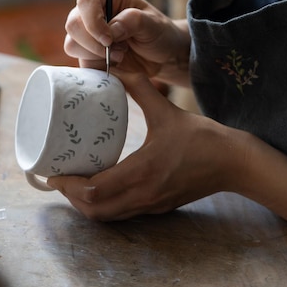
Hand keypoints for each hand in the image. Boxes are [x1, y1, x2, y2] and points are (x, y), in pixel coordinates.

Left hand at [47, 71, 244, 220]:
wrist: (232, 162)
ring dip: (86, 204)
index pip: (94, 192)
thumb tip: (115, 68)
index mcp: (143, 172)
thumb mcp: (166, 110)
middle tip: (59, 175)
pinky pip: (121, 214)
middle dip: (71, 197)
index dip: (68, 185)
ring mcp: (151, 205)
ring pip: (107, 217)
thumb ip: (140, 87)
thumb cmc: (201, 137)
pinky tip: (100, 187)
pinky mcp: (157, 207)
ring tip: (74, 182)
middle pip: (94, 211)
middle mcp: (143, 195)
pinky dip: (104, 206)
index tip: (53, 171)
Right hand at [64, 0, 189, 80]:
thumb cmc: (159, 32)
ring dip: (96, 56)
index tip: (109, 39)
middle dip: (94, 43)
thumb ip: (133, 21)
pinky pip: (80, 61)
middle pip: (73, 24)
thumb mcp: (153, 24)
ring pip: (72, 44)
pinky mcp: (87, 53)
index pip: (86, 1)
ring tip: (120, 56)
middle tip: (120, 51)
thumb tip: (111, 29)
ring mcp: (87, 33)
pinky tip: (115, 65)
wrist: (162, 55)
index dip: (93, 21)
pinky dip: (97, 67)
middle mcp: (92, 11)